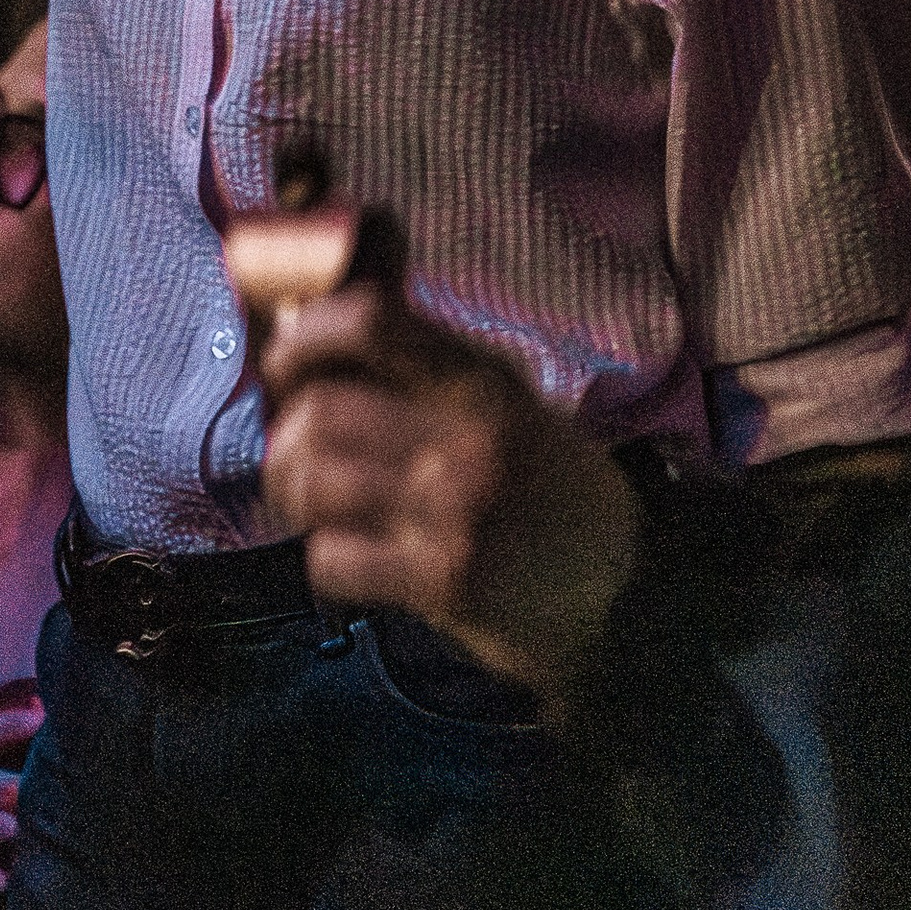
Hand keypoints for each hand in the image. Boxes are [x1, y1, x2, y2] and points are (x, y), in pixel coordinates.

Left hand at [261, 282, 635, 698]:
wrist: (626, 589)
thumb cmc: (545, 487)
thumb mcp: (504, 404)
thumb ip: (425, 369)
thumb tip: (310, 332)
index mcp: (481, 378)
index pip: (371, 320)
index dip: (306, 336)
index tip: (285, 364)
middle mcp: (469, 435)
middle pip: (321, 410)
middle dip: (287, 439)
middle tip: (293, 459)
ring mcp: (455, 510)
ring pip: (314, 481)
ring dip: (293, 498)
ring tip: (311, 508)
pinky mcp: (445, 580)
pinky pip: (333, 558)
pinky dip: (325, 560)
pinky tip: (352, 560)